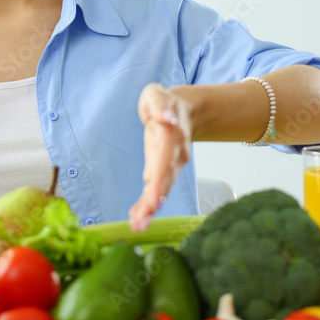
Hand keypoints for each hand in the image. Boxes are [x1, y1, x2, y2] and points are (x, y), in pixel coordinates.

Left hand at [129, 83, 193, 230]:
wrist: (183, 110)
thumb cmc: (164, 101)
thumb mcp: (157, 94)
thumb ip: (159, 103)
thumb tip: (166, 117)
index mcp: (170, 137)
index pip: (164, 161)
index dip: (159, 182)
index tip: (152, 201)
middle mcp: (174, 155)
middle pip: (164, 181)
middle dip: (153, 202)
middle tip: (140, 222)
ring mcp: (171, 165)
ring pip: (161, 190)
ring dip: (149, 209)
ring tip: (137, 225)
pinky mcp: (164, 171)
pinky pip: (156, 190)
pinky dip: (147, 205)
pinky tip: (137, 218)